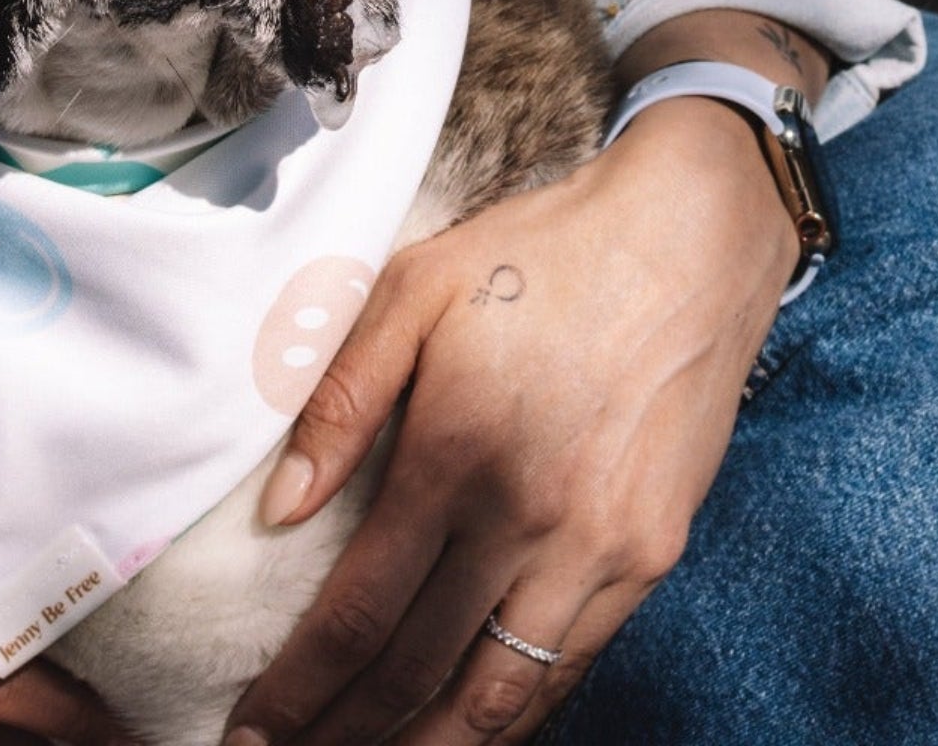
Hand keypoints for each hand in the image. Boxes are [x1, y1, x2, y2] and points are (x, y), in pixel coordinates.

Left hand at [222, 95, 798, 745]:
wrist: (685, 241)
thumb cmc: (538, 254)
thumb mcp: (415, 287)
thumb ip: (340, 397)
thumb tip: (281, 507)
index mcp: (455, 452)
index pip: (359, 611)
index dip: (300, 686)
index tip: (251, 727)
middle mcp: (528, 519)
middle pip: (421, 671)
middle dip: (347, 733)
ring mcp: (600, 549)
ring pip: (504, 693)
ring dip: (432, 745)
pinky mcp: (652, 555)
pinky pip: (569, 661)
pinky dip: (516, 708)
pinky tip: (472, 718)